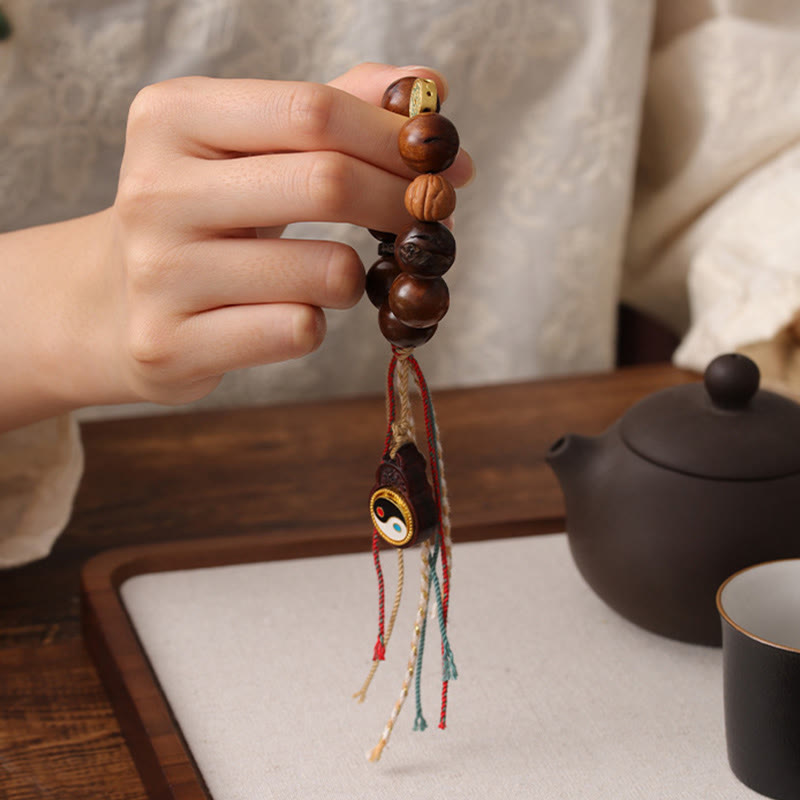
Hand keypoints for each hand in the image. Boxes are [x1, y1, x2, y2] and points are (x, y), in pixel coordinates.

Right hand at [0, 63, 472, 427]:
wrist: (110, 304)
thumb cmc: (204, 216)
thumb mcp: (247, 146)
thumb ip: (334, 106)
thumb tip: (429, 89)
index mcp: (172, 117)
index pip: (314, 110)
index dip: (393, 138)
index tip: (435, 161)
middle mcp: (155, 190)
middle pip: (327, 184)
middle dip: (400, 203)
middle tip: (425, 217)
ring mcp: (158, 273)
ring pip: (325, 273)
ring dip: (356, 277)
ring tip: (335, 275)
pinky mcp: (170, 343)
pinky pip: (297, 331)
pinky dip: (316, 323)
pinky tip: (290, 314)